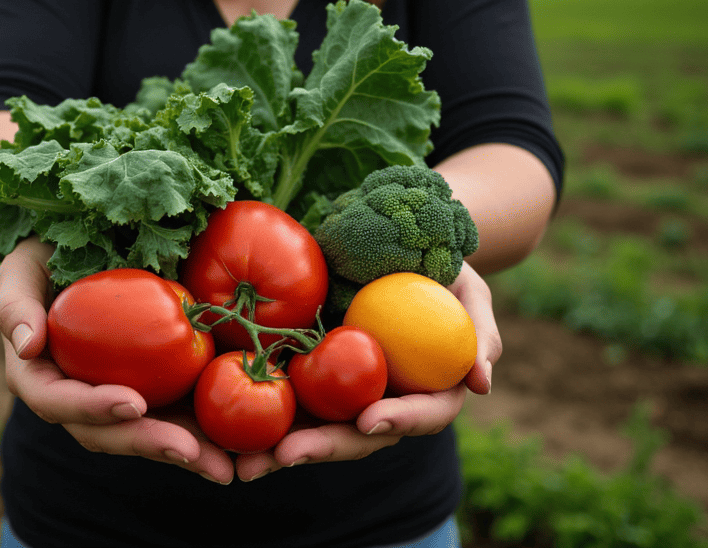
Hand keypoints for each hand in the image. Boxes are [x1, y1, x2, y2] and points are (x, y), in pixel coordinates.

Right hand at [0, 237, 235, 483]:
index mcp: (39, 376)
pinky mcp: (151, 392)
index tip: (133, 403)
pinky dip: (205, 435)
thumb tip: (28, 344)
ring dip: (185, 454)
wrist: (79, 250)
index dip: (92, 408)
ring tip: (223, 467)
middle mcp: (77, 399)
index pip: (58, 402)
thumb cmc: (43, 256)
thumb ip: (15, 303)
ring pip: (146, 436)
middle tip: (190, 451)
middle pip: (107, 433)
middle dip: (149, 444)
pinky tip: (237, 446)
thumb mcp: (21, 268)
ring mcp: (115, 398)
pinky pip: (175, 418)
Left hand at [235, 262, 500, 481]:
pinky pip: (287, 395)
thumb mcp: (470, 291)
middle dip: (324, 447)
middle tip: (286, 454)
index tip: (371, 420)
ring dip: (281, 448)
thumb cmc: (446, 268)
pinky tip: (225, 429)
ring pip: (318, 426)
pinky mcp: (312, 372)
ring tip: (246, 463)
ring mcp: (348, 390)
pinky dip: (259, 410)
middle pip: (359, 434)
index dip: (399, 421)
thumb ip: (480, 332)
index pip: (420, 414)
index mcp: (428, 390)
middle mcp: (386, 399)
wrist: (400, 245)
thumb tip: (482, 383)